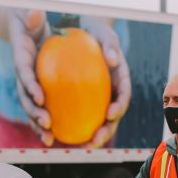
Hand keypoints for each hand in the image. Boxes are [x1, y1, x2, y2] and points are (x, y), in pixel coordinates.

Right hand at [8, 9, 53, 145]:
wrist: (23, 23)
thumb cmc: (29, 15)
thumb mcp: (29, 12)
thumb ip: (31, 14)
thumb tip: (35, 14)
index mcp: (21, 57)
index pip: (24, 72)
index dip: (30, 85)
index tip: (39, 97)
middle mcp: (23, 74)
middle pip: (25, 97)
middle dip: (34, 112)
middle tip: (46, 123)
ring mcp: (29, 84)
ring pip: (32, 108)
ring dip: (39, 124)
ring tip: (49, 139)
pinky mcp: (37, 89)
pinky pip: (42, 107)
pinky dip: (47, 122)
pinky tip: (59, 136)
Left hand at [79, 16, 131, 147]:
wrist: (78, 32)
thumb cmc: (92, 30)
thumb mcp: (102, 32)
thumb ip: (110, 44)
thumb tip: (113, 60)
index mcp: (120, 79)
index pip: (123, 95)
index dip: (119, 107)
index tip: (110, 114)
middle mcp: (109, 93)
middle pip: (110, 118)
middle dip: (104, 133)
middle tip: (94, 141)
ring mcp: (95, 100)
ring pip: (93, 123)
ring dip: (87, 138)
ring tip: (79, 146)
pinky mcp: (78, 102)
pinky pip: (72, 117)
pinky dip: (66, 127)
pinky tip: (55, 135)